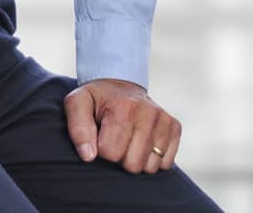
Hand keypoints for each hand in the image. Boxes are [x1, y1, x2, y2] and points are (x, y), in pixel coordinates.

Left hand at [64, 78, 181, 173]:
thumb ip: (78, 128)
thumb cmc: (98, 99)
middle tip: (117, 140)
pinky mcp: (175, 127)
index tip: (102, 135)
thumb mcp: (78, 103)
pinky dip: (153, 159)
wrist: (121, 84)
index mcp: (124, 108)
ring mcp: (165, 121)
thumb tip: (89, 156)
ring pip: (150, 167)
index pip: (110, 153)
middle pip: (133, 165)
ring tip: (130, 141)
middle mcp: (149, 113)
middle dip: (120, 158)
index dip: (101, 149)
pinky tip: (144, 143)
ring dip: (137, 159)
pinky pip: (166, 164)